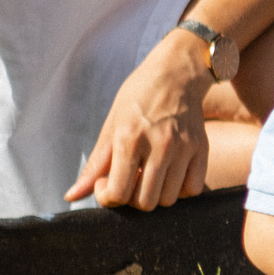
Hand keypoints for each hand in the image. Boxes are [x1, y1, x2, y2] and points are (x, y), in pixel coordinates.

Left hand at [66, 28, 215, 209]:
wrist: (176, 71)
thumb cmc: (138, 96)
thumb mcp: (111, 125)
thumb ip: (95, 165)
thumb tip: (72, 196)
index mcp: (129, 138)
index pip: (117, 193)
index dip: (107, 197)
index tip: (106, 183)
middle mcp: (159, 145)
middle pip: (145, 202)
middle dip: (132, 199)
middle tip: (130, 179)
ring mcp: (183, 147)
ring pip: (169, 199)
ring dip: (156, 194)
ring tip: (150, 174)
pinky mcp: (202, 148)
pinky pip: (193, 189)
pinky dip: (180, 189)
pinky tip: (171, 174)